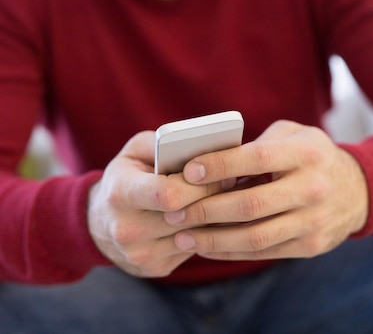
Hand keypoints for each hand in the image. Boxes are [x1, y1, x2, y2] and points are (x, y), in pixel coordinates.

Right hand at [87, 131, 222, 277]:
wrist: (99, 219)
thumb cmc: (127, 175)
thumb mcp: (137, 150)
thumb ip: (164, 145)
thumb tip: (204, 152)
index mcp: (121, 193)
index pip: (167, 194)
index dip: (198, 183)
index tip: (218, 171)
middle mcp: (127, 229)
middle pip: (186, 215)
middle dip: (212, 197)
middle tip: (232, 181)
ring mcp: (139, 254)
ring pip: (194, 235)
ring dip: (214, 217)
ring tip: (227, 197)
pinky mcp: (154, 268)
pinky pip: (192, 249)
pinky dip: (205, 233)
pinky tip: (210, 216)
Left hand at [164, 120, 368, 260]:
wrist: (358, 189)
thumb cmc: (311, 154)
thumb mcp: (293, 135)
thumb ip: (258, 143)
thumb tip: (212, 160)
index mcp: (306, 153)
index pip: (256, 159)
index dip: (219, 165)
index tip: (187, 171)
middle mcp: (312, 188)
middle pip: (250, 204)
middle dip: (206, 209)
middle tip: (174, 211)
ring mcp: (313, 221)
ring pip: (254, 236)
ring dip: (213, 239)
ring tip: (182, 235)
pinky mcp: (310, 246)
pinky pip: (263, 253)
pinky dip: (231, 251)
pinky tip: (206, 246)